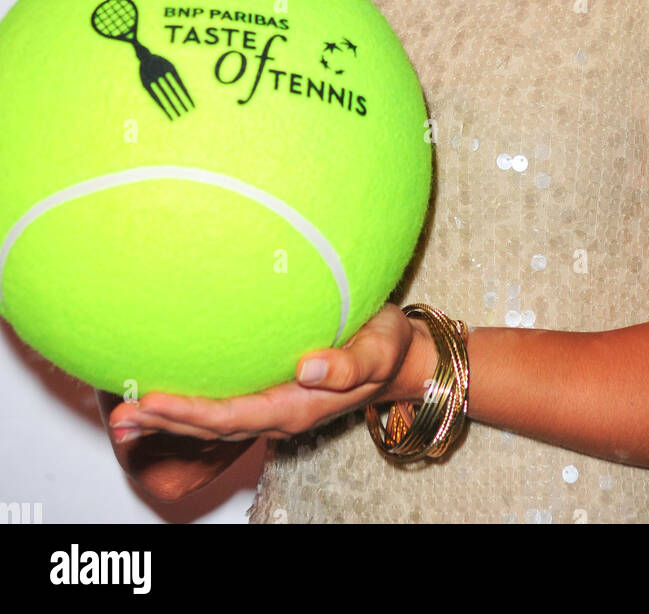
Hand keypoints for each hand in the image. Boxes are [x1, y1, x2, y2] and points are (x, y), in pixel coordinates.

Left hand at [106, 304, 436, 444]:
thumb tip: (311, 368)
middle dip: (165, 423)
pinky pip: (223, 406)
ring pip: (212, 423)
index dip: (191, 413)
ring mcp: (272, 408)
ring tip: (125, 414)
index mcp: (297, 406)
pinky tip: (166, 392)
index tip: (154, 401)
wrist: (401, 360)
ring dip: (168, 420)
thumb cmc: (388, 347)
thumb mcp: (380, 348)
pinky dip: (190, 404)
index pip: (232, 415)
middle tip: (120, 416)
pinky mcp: (270, 394)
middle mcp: (278, 414)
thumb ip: (350, 363)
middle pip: (211, 428)